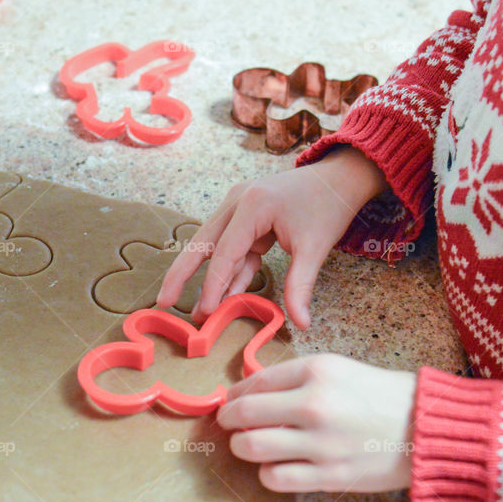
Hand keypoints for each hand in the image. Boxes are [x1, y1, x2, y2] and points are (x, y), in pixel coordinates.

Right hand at [156, 146, 386, 328]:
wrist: (338, 178)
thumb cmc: (327, 207)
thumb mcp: (315, 248)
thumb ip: (300, 286)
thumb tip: (301, 323)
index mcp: (252, 205)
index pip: (225, 252)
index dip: (213, 285)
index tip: (204, 312)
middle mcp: (238, 201)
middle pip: (202, 242)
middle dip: (182, 274)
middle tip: (164, 302)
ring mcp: (238, 205)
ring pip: (213, 245)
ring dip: (206, 276)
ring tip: (195, 308)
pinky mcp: (245, 213)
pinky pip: (232, 246)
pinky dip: (230, 270)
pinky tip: (225, 295)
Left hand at [216, 354, 415, 492]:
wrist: (426, 428)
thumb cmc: (380, 395)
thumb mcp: (336, 368)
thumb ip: (293, 377)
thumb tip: (248, 391)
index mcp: (316, 372)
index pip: (254, 383)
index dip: (234, 394)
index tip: (229, 401)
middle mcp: (314, 405)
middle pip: (243, 415)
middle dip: (228, 420)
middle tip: (229, 423)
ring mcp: (320, 444)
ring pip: (252, 447)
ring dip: (243, 447)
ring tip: (251, 444)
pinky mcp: (328, 476)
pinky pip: (275, 478)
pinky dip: (267, 472)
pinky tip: (276, 465)